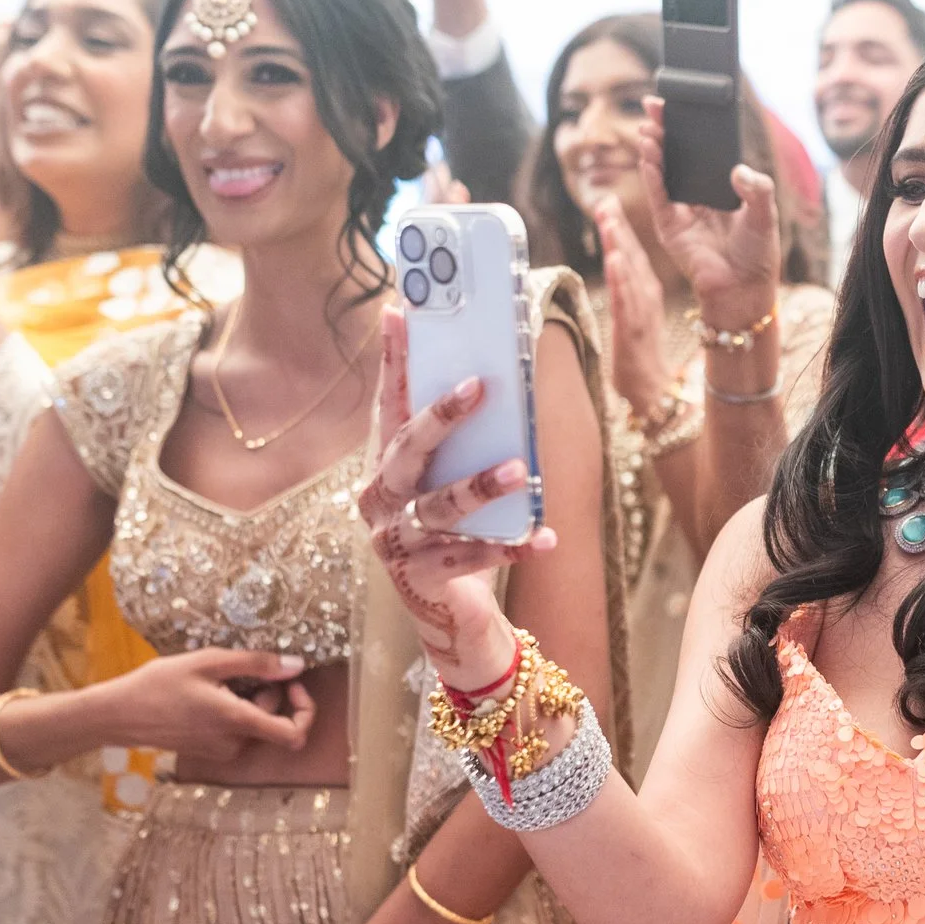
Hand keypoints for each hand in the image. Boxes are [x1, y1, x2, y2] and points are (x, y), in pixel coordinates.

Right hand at [92, 648, 316, 760]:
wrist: (117, 714)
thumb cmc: (158, 684)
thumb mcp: (208, 661)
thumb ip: (256, 664)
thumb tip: (296, 666)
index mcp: (237, 722)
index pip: (295, 735)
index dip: (305, 710)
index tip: (291, 684)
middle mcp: (234, 743)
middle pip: (275, 722)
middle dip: (268, 693)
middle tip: (238, 672)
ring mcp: (221, 751)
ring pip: (255, 724)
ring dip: (248, 700)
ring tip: (215, 682)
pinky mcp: (209, 750)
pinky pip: (237, 730)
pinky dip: (233, 710)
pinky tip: (206, 694)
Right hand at [361, 308, 555, 683]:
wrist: (446, 610)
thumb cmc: (449, 532)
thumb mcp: (447, 479)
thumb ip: (457, 438)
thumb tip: (489, 377)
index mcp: (383, 467)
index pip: (389, 405)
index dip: (393, 361)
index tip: (402, 313)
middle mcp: (379, 501)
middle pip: (407, 451)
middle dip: (441, 417)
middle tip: (478, 386)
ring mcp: (397, 541)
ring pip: (441, 506)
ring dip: (481, 486)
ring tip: (519, 469)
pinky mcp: (424, 578)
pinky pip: (471, 558)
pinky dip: (511, 547)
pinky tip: (544, 537)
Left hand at [594, 194, 674, 409]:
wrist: (654, 393)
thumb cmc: (641, 356)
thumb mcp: (634, 316)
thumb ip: (626, 290)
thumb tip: (615, 263)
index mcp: (646, 292)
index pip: (632, 254)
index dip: (621, 228)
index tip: (608, 202)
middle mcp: (646, 298)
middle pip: (632, 257)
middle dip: (618, 228)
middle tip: (606, 201)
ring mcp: (641, 314)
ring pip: (629, 275)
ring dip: (619, 246)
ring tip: (609, 221)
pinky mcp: (633, 332)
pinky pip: (626, 303)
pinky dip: (620, 280)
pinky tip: (614, 261)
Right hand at [636, 98, 779, 333]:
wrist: (744, 288)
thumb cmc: (757, 253)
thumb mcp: (765, 214)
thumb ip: (758, 189)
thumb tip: (738, 171)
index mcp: (720, 185)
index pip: (701, 149)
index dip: (689, 127)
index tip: (679, 103)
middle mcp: (697, 192)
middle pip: (676, 153)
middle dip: (664, 128)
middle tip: (654, 105)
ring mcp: (681, 207)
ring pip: (662, 170)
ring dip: (653, 149)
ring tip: (649, 129)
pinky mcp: (670, 225)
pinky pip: (658, 195)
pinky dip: (652, 175)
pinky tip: (649, 157)